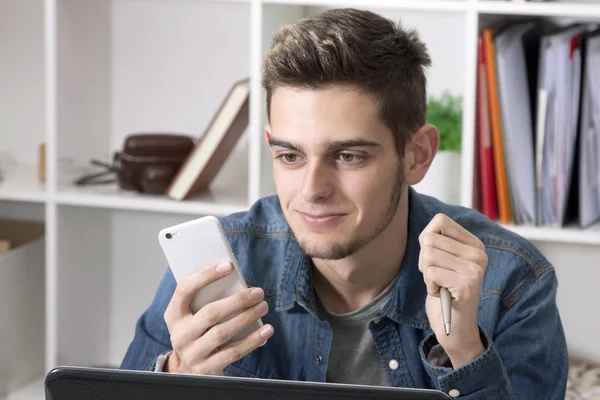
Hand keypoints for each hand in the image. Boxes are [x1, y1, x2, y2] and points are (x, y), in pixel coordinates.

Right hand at [163, 261, 273, 374]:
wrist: (187, 370)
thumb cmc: (197, 332)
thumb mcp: (193, 316)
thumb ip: (206, 300)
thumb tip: (237, 284)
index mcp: (174, 315)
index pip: (185, 289)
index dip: (205, 276)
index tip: (228, 266)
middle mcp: (180, 334)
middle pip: (210, 313)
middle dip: (237, 301)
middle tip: (258, 292)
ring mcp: (192, 353)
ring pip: (222, 333)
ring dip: (246, 318)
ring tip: (263, 306)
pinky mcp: (207, 368)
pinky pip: (233, 352)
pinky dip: (252, 340)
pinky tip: (266, 330)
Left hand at [418, 213, 487, 367]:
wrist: (456, 327)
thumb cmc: (444, 290)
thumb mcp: (440, 260)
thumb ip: (435, 241)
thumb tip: (426, 234)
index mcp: (474, 244)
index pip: (439, 220)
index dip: (426, 240)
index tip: (436, 259)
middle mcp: (479, 254)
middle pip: (429, 239)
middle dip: (424, 260)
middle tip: (438, 277)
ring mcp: (475, 269)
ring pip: (428, 256)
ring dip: (427, 275)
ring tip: (442, 285)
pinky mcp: (467, 284)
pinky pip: (431, 273)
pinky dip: (430, 286)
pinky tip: (444, 295)